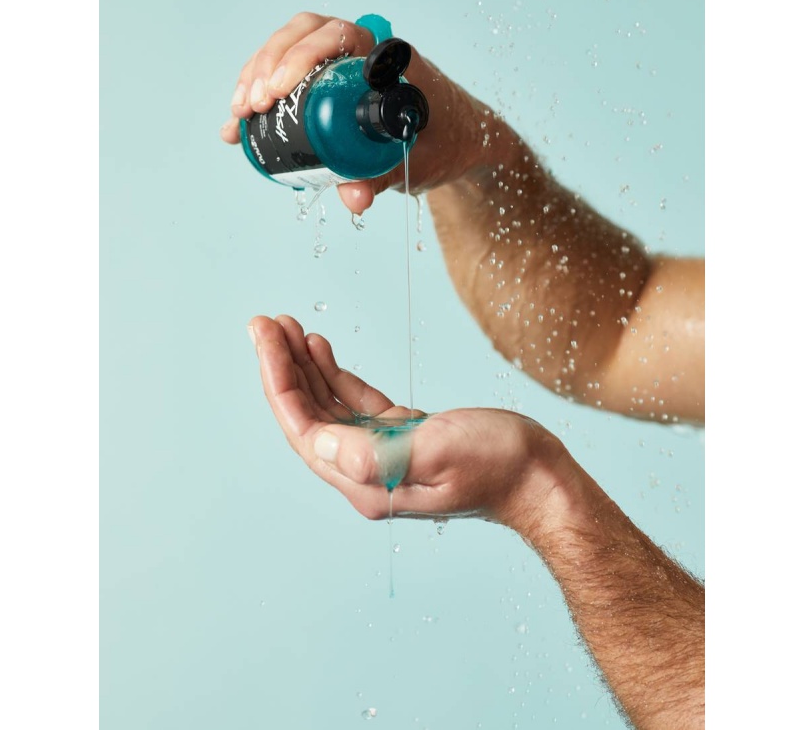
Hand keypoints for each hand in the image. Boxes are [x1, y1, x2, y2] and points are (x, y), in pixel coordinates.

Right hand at [223, 13, 504, 213]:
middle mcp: (363, 51)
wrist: (458, 143)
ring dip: (257, 75)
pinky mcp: (329, 82)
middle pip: (303, 33)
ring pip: (290, 48)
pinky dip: (261, 93)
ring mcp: (343, 63)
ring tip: (240, 114)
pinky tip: (238, 124)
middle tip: (253, 106)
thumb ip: (382, 178)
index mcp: (388, 57)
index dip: (300, 55)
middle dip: (268, 66)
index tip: (278, 89)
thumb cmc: (445, 144)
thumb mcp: (414, 162)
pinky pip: (290, 75)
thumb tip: (353, 198)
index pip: (338, 35)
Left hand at [249, 314, 570, 528]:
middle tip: (264, 322)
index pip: (304, 428)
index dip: (278, 380)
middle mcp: (367, 472)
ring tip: (286, 327)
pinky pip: (355, 403)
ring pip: (328, 406)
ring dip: (304, 367)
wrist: (540, 478)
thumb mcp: (436, 453)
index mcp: (367, 481)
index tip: (265, 335)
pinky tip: (322, 349)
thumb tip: (320, 442)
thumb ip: (374, 454)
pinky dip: (335, 374)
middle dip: (282, 367)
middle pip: (308, 415)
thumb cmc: (499, 466)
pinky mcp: (403, 437)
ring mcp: (383, 454)